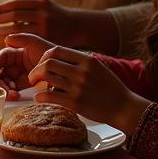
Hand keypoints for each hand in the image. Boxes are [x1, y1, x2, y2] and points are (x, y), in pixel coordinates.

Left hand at [0, 0, 76, 39]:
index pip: (16, 3)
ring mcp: (45, 27)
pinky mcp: (47, 39)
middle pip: (15, 16)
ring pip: (18, 29)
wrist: (77, 26)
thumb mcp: (44, 2)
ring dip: (2, 30)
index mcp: (40, 1)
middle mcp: (43, 13)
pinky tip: (4, 40)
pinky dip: (14, 39)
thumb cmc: (55, 13)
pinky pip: (25, 39)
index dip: (1, 7)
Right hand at [0, 34, 50, 99]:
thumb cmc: (49, 51)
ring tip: (13, 95)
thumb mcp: (35, 42)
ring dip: (4, 90)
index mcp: (12, 53)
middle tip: (3, 91)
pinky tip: (16, 96)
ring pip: (3, 84)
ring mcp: (17, 75)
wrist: (62, 67)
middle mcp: (12, 64)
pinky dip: (11, 95)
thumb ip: (20, 38)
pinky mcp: (22, 86)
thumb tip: (5, 39)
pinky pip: (12, 91)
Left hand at [7, 32, 147, 131]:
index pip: (56, 50)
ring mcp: (78, 87)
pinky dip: (39, 96)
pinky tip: (39, 98)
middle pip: (48, 63)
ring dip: (36, 82)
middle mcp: (82, 71)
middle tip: (33, 76)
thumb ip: (80, 61)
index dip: (44, 56)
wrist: (125, 108)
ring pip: (47, 78)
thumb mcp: (98, 67)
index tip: (41, 63)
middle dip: (36, 69)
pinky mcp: (75, 103)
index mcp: (87, 60)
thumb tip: (58, 56)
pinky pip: (49, 96)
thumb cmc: (110, 88)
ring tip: (36, 86)